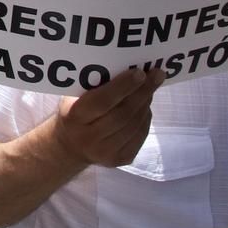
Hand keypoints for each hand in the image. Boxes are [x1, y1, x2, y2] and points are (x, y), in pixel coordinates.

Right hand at [48, 67, 164, 167]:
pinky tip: (145, 106)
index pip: (102, 101)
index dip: (123, 86)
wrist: (70, 147)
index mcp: (75, 118)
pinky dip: (145, 118)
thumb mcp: (75, 98)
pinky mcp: (120, 159)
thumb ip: (95, 87)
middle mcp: (89, 138)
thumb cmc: (75, 112)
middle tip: (157, 74)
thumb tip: (128, 68)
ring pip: (135, 125)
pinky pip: (140, 135)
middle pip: (123, 114)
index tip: (140, 72)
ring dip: (146, 104)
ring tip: (151, 88)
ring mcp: (106, 152)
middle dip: (142, 92)